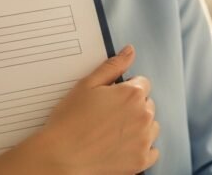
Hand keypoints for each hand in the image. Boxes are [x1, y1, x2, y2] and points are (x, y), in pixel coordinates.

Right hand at [0, 45, 159, 174]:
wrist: (59, 157)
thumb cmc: (69, 120)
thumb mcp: (87, 85)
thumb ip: (112, 66)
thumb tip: (130, 51)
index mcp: (132, 94)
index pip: (142, 84)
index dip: (125, 89)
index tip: (110, 99)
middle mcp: (144, 116)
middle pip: (147, 104)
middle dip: (133, 107)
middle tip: (108, 116)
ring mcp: (144, 140)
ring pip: (151, 126)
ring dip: (139, 126)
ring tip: (113, 132)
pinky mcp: (141, 161)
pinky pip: (152, 151)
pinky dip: (141, 148)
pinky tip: (122, 147)